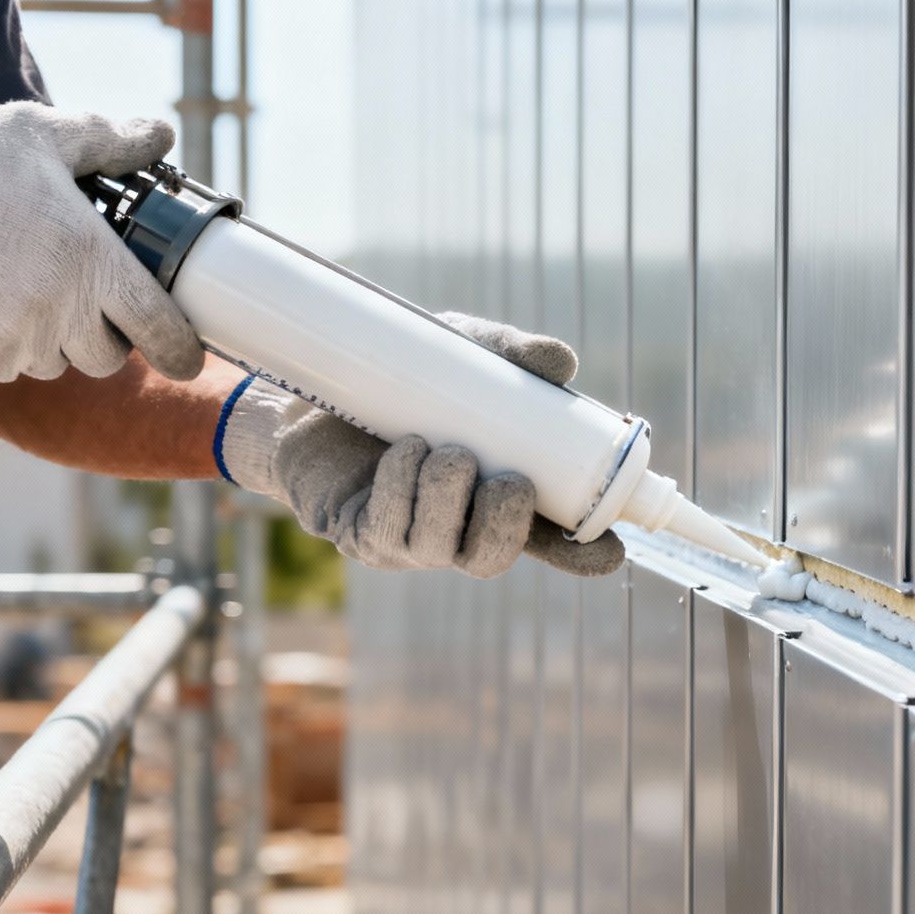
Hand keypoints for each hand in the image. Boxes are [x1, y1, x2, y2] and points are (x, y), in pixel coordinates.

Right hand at [0, 102, 204, 385]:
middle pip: (106, 358)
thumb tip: (161, 134)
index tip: (187, 357)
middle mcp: (59, 315)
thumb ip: (108, 142)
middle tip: (75, 293)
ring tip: (15, 287)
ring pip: (52, 365)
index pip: (160, 329)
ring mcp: (11, 344)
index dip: (181, 350)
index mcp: (92, 263)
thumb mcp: (39, 134)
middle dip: (101, 334)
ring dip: (46, 339)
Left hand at [216, 313, 624, 578]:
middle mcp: (453, 527)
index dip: (582, 554)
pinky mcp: (361, 534)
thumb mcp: (455, 356)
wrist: (304, 387)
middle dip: (507, 524)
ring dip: (450, 497)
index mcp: (492, 497)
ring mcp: (406, 539)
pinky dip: (403, 490)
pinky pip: (391, 530)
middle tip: (507, 480)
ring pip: (443, 548)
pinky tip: (405, 453)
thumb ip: (507, 355)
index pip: (548, 540)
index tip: (610, 549)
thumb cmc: (394, 378)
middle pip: (494, 558)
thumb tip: (562, 361)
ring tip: (441, 448)